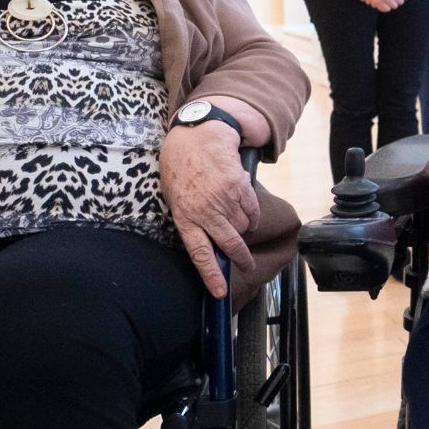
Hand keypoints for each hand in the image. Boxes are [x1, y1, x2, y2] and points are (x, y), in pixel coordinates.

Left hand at [160, 121, 259, 297]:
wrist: (198, 135)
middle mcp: (206, 211)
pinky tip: (242, 204)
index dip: (212, 275)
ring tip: (232, 213)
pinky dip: (250, 213)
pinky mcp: (240, 187)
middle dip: (241, 259)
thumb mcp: (176, 197)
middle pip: (229, 244)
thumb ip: (190, 219)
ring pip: (243, 226)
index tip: (220, 292)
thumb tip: (208, 243)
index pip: (200, 253)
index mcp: (185, 217)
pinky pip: (252, 211)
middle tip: (248, 266)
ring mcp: (224, 199)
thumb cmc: (182, 168)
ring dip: (242, 226)